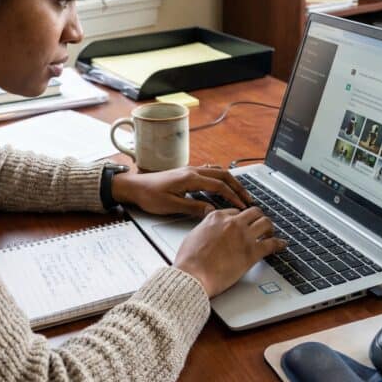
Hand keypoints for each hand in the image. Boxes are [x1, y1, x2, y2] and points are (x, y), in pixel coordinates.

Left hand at [111, 165, 252, 216]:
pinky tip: (221, 184)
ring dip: (230, 181)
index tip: (243, 206)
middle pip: (222, 175)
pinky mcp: (185, 173)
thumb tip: (212, 211)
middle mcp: (192, 171)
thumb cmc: (149, 196)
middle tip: (248, 199)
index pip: (219, 185)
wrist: (133, 187)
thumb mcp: (171, 205)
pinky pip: (208, 172)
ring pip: (217, 172)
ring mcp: (189, 170)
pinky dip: (219, 178)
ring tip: (239, 193)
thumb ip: (193, 207)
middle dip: (237, 187)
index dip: (233, 196)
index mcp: (190, 178)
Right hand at [173, 207, 286, 296]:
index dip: (240, 218)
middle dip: (257, 218)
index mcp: (217, 218)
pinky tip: (282, 244)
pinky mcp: (252, 252)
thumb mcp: (193, 235)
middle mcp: (232, 223)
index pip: (235, 212)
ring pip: (265, 223)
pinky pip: (271, 244)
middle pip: (253, 213)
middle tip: (259, 225)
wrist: (193, 274)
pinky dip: (279, 243)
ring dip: (269, 227)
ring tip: (270, 233)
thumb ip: (205, 228)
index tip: (243, 223)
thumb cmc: (189, 260)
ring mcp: (244, 236)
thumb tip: (208, 227)